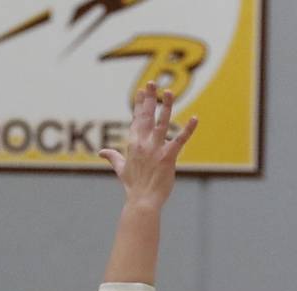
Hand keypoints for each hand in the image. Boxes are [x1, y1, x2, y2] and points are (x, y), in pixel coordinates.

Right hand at [100, 82, 197, 208]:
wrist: (142, 201)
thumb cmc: (133, 187)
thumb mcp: (121, 169)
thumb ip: (112, 157)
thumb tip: (101, 152)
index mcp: (133, 144)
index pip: (136, 119)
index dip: (139, 104)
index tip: (142, 91)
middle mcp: (143, 143)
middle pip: (147, 116)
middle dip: (149, 98)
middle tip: (152, 82)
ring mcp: (156, 149)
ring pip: (162, 123)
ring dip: (166, 106)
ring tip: (169, 92)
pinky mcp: (168, 157)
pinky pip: (179, 140)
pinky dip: (188, 129)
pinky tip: (195, 118)